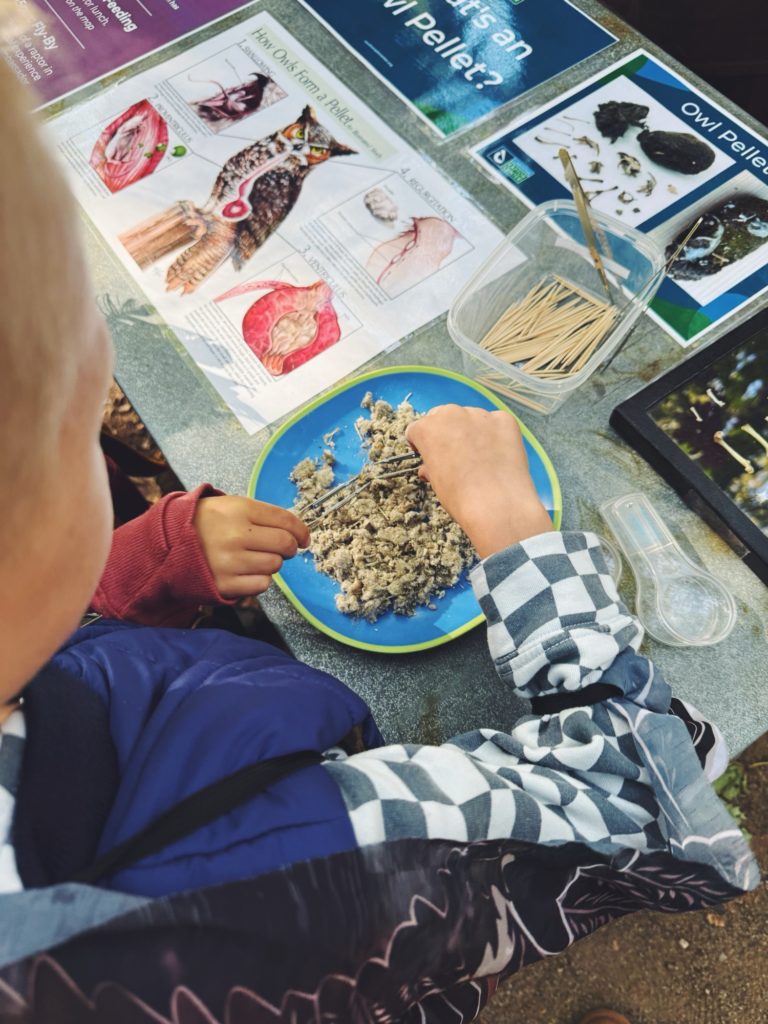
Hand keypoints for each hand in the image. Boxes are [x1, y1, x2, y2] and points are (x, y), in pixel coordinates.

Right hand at [193, 495, 308, 597]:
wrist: (168, 544)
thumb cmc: (206, 523)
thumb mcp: (230, 506)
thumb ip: (262, 515)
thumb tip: (297, 530)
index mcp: (239, 509)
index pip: (285, 520)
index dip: (301, 530)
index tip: (304, 538)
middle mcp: (235, 535)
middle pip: (285, 545)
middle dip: (289, 548)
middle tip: (283, 548)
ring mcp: (230, 561)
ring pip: (275, 565)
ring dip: (272, 563)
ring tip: (255, 557)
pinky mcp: (225, 584)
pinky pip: (262, 584)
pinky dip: (260, 579)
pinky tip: (246, 571)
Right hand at [405, 405, 552, 557]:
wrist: (497, 503)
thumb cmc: (459, 496)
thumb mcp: (436, 483)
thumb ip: (431, 467)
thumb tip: (429, 468)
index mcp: (428, 428)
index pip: (417, 429)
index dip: (422, 445)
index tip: (429, 457)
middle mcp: (452, 414)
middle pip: (443, 417)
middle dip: (446, 433)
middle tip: (456, 456)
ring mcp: (480, 414)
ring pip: (471, 418)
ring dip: (471, 432)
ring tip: (480, 458)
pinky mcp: (505, 419)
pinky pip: (495, 423)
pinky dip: (495, 435)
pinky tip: (498, 455)